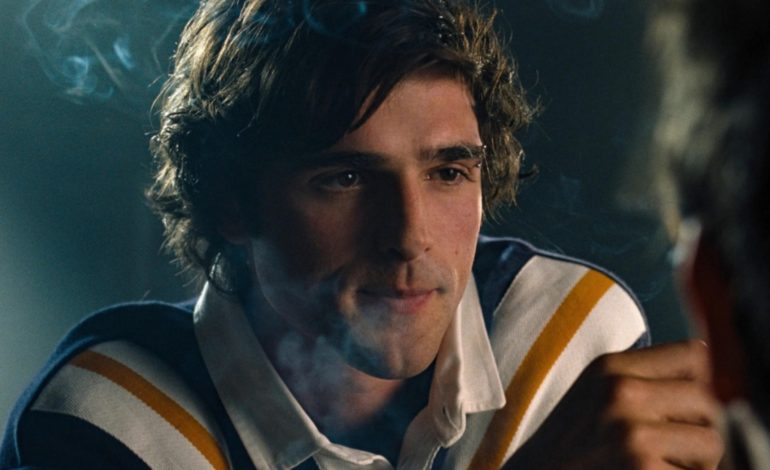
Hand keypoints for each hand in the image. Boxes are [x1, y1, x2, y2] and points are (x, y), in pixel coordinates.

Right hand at [503, 340, 722, 469]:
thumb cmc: (569, 448)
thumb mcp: (594, 395)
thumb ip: (641, 380)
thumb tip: (707, 381)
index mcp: (610, 368)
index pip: (695, 356)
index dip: (699, 384)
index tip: (684, 408)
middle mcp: (621, 393)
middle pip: (708, 401)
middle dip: (698, 429)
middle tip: (668, 448)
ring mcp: (632, 433)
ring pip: (711, 441)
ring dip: (695, 462)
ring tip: (658, 465)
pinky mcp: (642, 468)